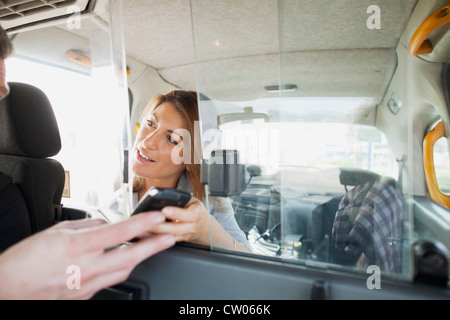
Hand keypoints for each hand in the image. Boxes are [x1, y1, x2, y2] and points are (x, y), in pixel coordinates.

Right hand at [0, 212, 174, 299]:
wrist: (8, 288)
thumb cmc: (26, 259)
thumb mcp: (56, 231)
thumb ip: (86, 226)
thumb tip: (107, 225)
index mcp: (76, 247)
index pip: (118, 233)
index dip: (142, 223)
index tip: (157, 216)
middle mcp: (85, 268)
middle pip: (130, 257)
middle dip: (155, 246)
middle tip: (171, 237)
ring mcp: (86, 285)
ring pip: (123, 271)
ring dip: (141, 258)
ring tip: (154, 247)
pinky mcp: (84, 296)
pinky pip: (110, 281)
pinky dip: (122, 269)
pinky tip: (126, 261)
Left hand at [150, 197, 210, 244]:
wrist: (202, 226)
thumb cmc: (193, 209)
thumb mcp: (191, 201)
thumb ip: (180, 199)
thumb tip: (162, 195)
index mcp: (197, 213)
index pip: (190, 214)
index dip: (177, 213)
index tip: (165, 210)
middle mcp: (192, 226)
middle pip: (176, 229)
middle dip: (161, 226)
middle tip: (147, 221)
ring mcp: (185, 236)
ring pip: (170, 237)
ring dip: (155, 234)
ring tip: (141, 230)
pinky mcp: (177, 241)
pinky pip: (165, 241)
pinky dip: (154, 239)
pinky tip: (144, 236)